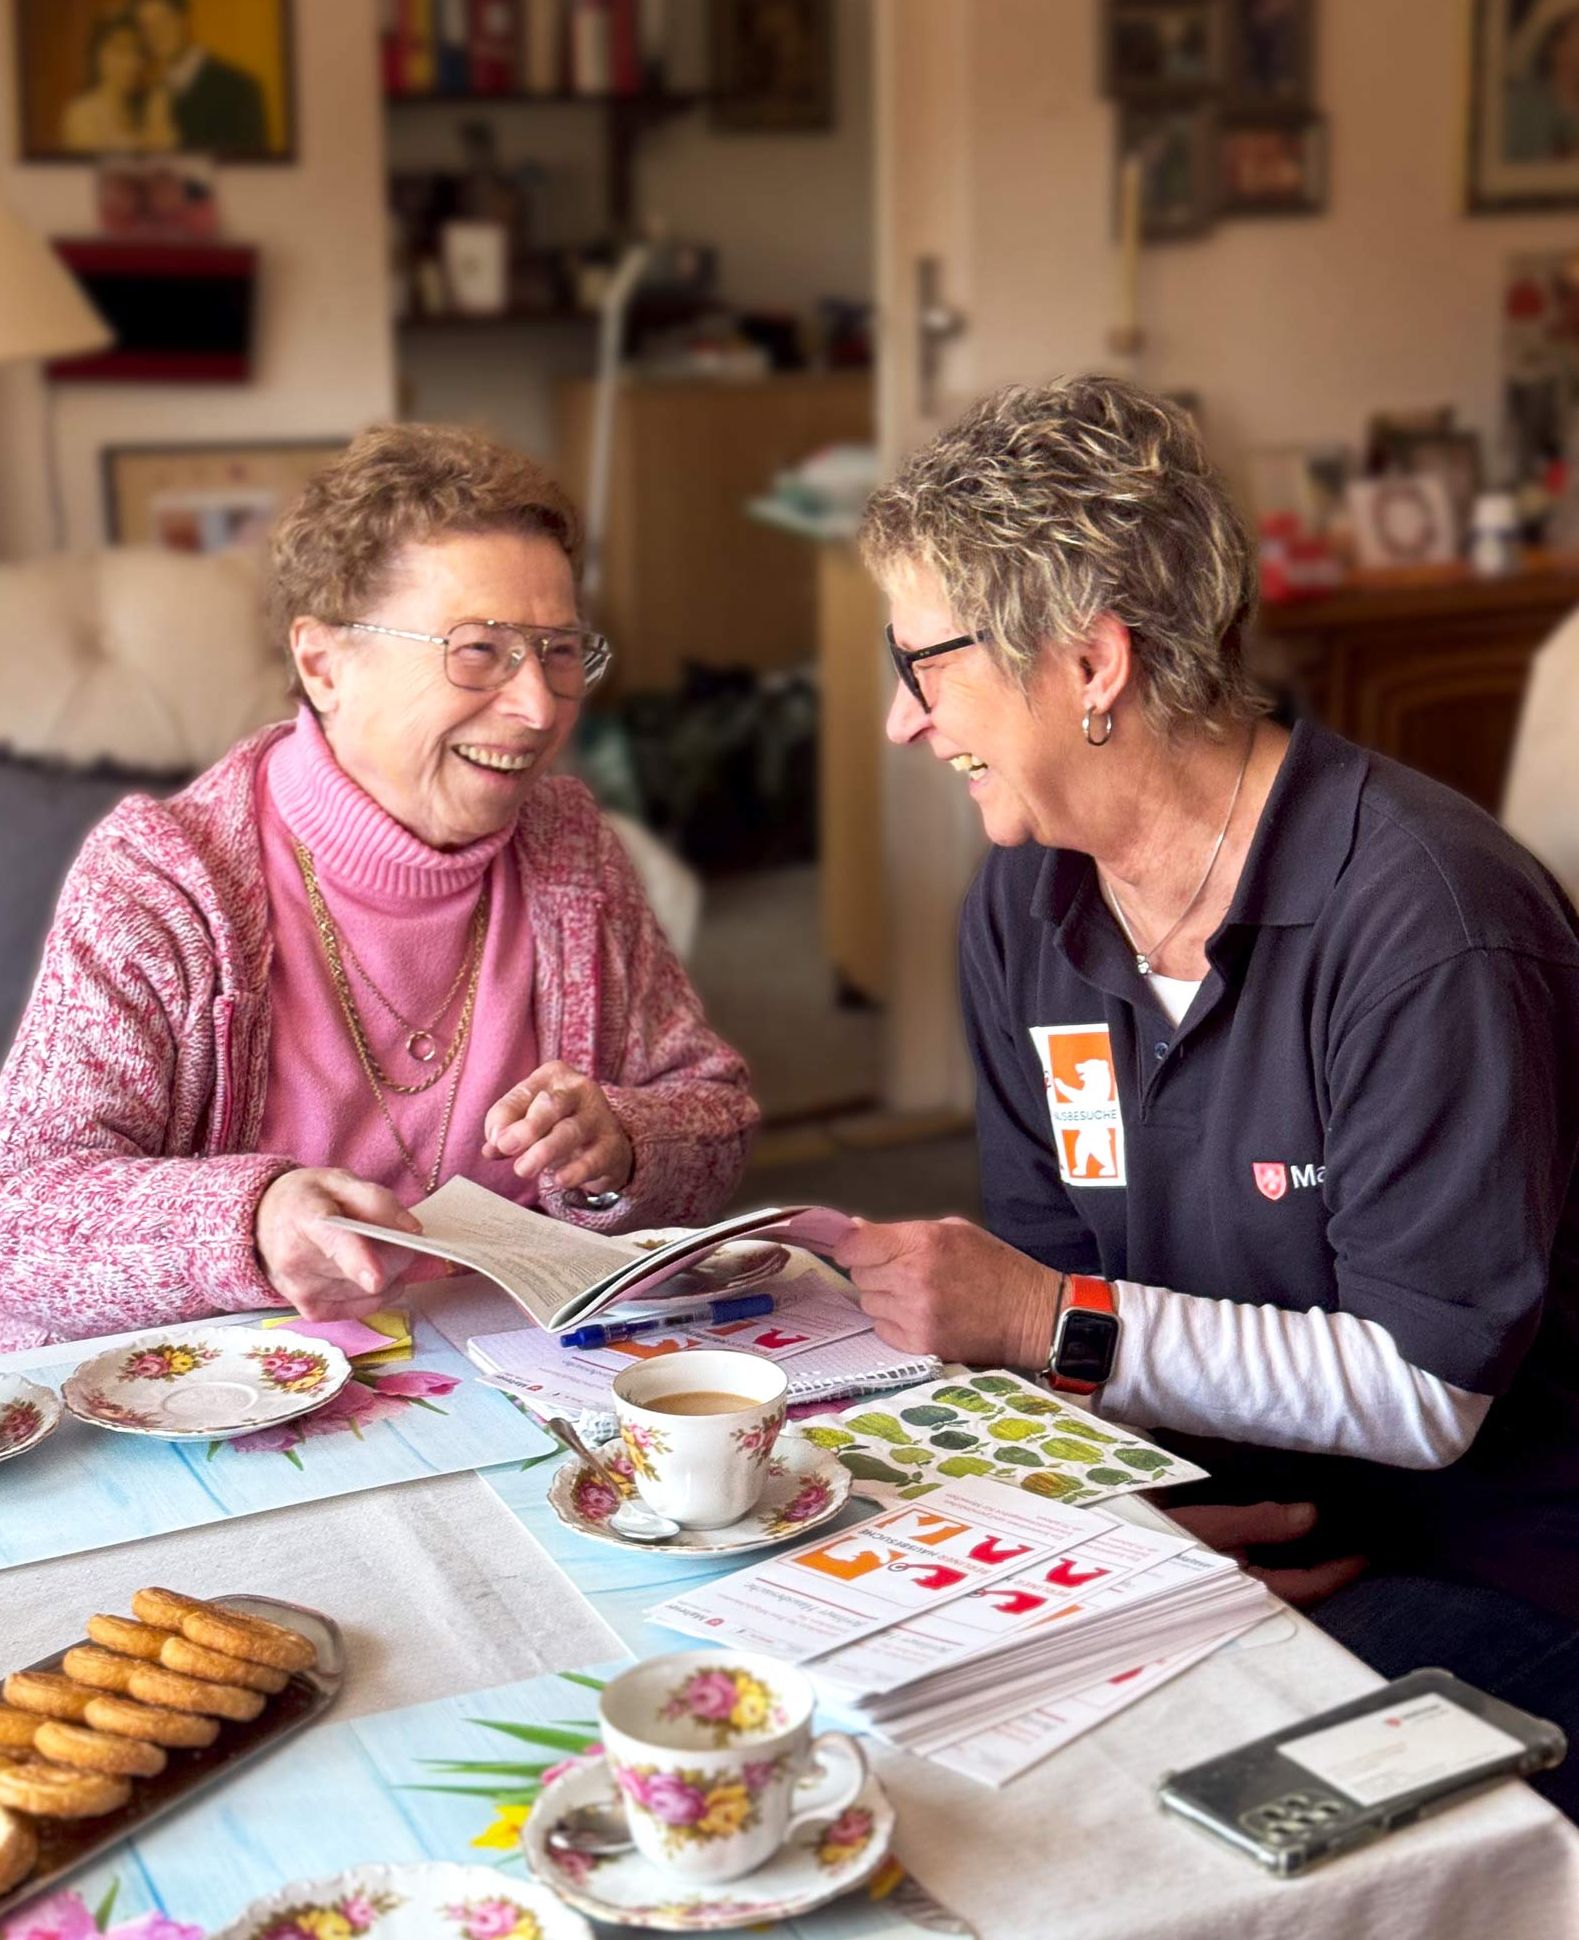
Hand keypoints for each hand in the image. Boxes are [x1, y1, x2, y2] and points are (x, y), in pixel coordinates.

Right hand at [255, 1168, 421, 1321]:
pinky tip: (366, 1272)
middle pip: (368, 1269)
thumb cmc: (307, 1198)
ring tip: (368, 1249)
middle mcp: (297, 1260)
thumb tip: (412, 1229)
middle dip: (395, 1252)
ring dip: (386, 1272)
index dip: (358, 1260)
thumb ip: (376, 1200)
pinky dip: (376, 1292)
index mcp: (304, 1217)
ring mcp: (302, 1291)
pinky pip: (364, 1307)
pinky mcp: (312, 1311)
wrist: (262, 1223)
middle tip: (387, 1233)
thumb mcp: (339, 1180)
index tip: (376, 1278)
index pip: (334, 1241)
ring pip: (373, 1291)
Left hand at [481, 1061, 632, 1195]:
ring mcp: (599, 1116)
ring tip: (523, 1169)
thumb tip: (490, 1147)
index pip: (524, 1093)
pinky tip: (559, 1180)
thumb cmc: (558, 1125)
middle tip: (506, 1147)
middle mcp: (580, 1090)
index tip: (495, 1141)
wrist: (606, 1144)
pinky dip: (576, 1170)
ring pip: (571, 1130)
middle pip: (552, 1105)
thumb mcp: (530, 1120)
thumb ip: (507, 1130)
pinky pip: (594, 1158)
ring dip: (544, 1151)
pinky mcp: (612, 1145)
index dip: (504, 1117)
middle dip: (527, 1127)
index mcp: (554, 1076)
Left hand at [832, 1216, 1057, 1366]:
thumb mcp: (954, 1231)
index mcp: (922, 1242)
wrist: (1030, 1314)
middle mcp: (913, 1277)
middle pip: (860, 1274)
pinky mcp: (920, 1343)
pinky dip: (893, 1322)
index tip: (854, 1249)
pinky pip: (882, 1329)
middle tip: (902, 1271)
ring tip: (916, 1294)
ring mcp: (915, 1313)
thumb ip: (904, 1231)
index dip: (849, 1246)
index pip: (855, 1245)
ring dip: (884, 1297)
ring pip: (868, 1302)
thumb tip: (857, 1230)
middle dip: (874, 1270)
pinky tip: (920, 1314)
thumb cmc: (996, 1267)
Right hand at [1167, 1501, 1367, 1608]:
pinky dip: (1280, 1571)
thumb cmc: (1154, 1543)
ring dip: (1303, 1572)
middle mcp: (1243, 1606)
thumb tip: (1312, 1515)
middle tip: (1352, 1548)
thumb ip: (1260, 1522)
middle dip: (1325, 1573)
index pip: (1309, 1586)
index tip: (1367, 1553)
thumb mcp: (1207, 1525)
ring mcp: (1229, 1604)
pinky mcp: (1215, 1598)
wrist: (1111, 1560)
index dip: (1341, 1570)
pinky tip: (1282, 1555)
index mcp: (1247, 1592)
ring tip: (1324, 1548)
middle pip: (1299, 1595)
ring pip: (1280, 1593)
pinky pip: (1260, 1588)